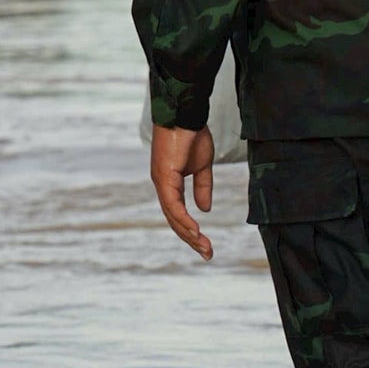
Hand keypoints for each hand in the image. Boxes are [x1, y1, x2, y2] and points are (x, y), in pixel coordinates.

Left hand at [151, 124, 215, 260]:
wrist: (186, 114)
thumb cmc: (192, 135)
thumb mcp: (202, 166)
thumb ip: (202, 188)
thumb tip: (205, 210)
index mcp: (169, 183)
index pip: (178, 214)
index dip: (191, 231)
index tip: (206, 246)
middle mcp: (162, 185)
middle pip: (174, 220)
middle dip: (191, 239)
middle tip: (207, 254)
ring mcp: (161, 181)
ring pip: (172, 216)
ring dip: (188, 234)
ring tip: (204, 247)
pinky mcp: (163, 176)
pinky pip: (172, 204)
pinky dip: (183, 219)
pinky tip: (195, 230)